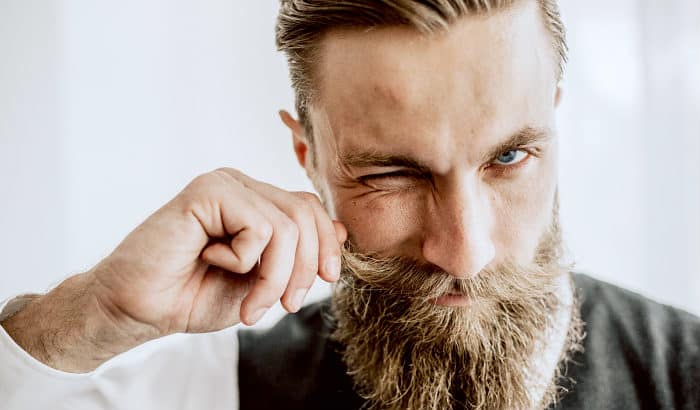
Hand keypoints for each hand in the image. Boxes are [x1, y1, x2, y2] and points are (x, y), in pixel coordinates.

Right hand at [1, 168, 345, 371]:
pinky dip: (244, 261)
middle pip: (306, 213)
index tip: (327, 279)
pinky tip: (211, 261)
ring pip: (288, 225)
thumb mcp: (263, 280)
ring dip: (275, 277)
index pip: (311, 208)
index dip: (328, 244)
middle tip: (286, 306)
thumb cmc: (194, 295)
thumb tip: (342, 230)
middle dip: (305, 268)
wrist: (140, 308)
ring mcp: (225, 184)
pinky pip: (259, 227)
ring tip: (251, 305)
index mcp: (255, 202)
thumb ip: (297, 254)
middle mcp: (242, 187)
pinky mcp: (208, 191)